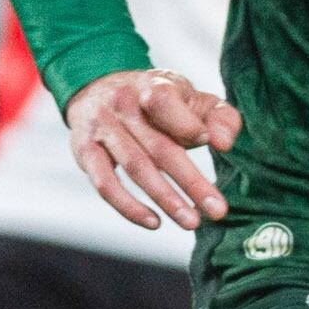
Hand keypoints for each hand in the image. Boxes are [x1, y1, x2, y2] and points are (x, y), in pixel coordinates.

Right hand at [65, 67, 239, 232]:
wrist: (100, 87)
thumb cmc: (160, 101)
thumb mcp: (192, 98)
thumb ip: (218, 117)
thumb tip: (224, 143)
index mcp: (153, 86)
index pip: (165, 102)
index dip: (187, 124)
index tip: (211, 143)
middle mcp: (123, 104)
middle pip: (159, 146)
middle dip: (190, 181)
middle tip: (217, 210)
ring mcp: (101, 128)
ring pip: (136, 167)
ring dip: (165, 199)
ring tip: (191, 222)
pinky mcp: (84, 151)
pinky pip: (105, 183)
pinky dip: (129, 207)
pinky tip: (154, 222)